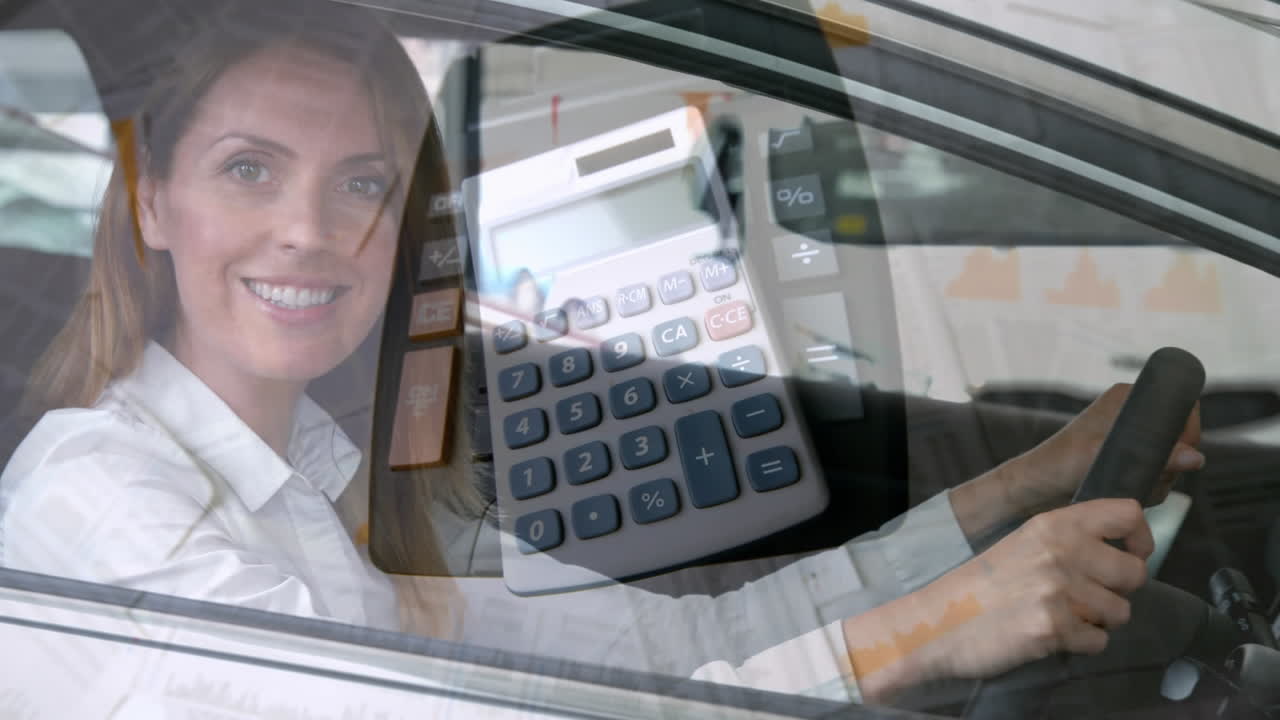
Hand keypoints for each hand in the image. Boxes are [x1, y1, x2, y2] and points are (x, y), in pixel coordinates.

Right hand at [846, 499, 1153, 699]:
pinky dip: (1081, 644)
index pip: (1128, 514)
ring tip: (1062, 615)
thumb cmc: (982, 584)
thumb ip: (1069, 540)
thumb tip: (1126, 553)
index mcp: (1054, 524)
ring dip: (1098, 620)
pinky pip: (1098, 641)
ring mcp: (1058, 590)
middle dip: (1119, 591)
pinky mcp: (1053, 627)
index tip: (1130, 555)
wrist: (939, 622)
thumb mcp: (1025, 543)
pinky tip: (1052, 634)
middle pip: (1135, 572)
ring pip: (1121, 611)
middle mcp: (1061, 551)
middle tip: (1088, 596)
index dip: (1140, 538)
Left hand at [1000, 383, 1203, 515]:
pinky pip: (1158, 474)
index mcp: (1128, 397)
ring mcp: (1132, 437)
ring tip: (1132, 485)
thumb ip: (1152, 458)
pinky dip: (1150, 487)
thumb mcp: (1108, 459)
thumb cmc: (1061, 464)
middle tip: (1150, 477)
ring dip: (1159, 479)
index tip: (1179, 456)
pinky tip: (1129, 491)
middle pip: (1182, 438)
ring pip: (1172, 460)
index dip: (1188, 432)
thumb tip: (1196, 458)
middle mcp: (1133, 413)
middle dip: (1171, 464)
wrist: (1037, 486)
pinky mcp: (1129, 459)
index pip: (1182, 405)